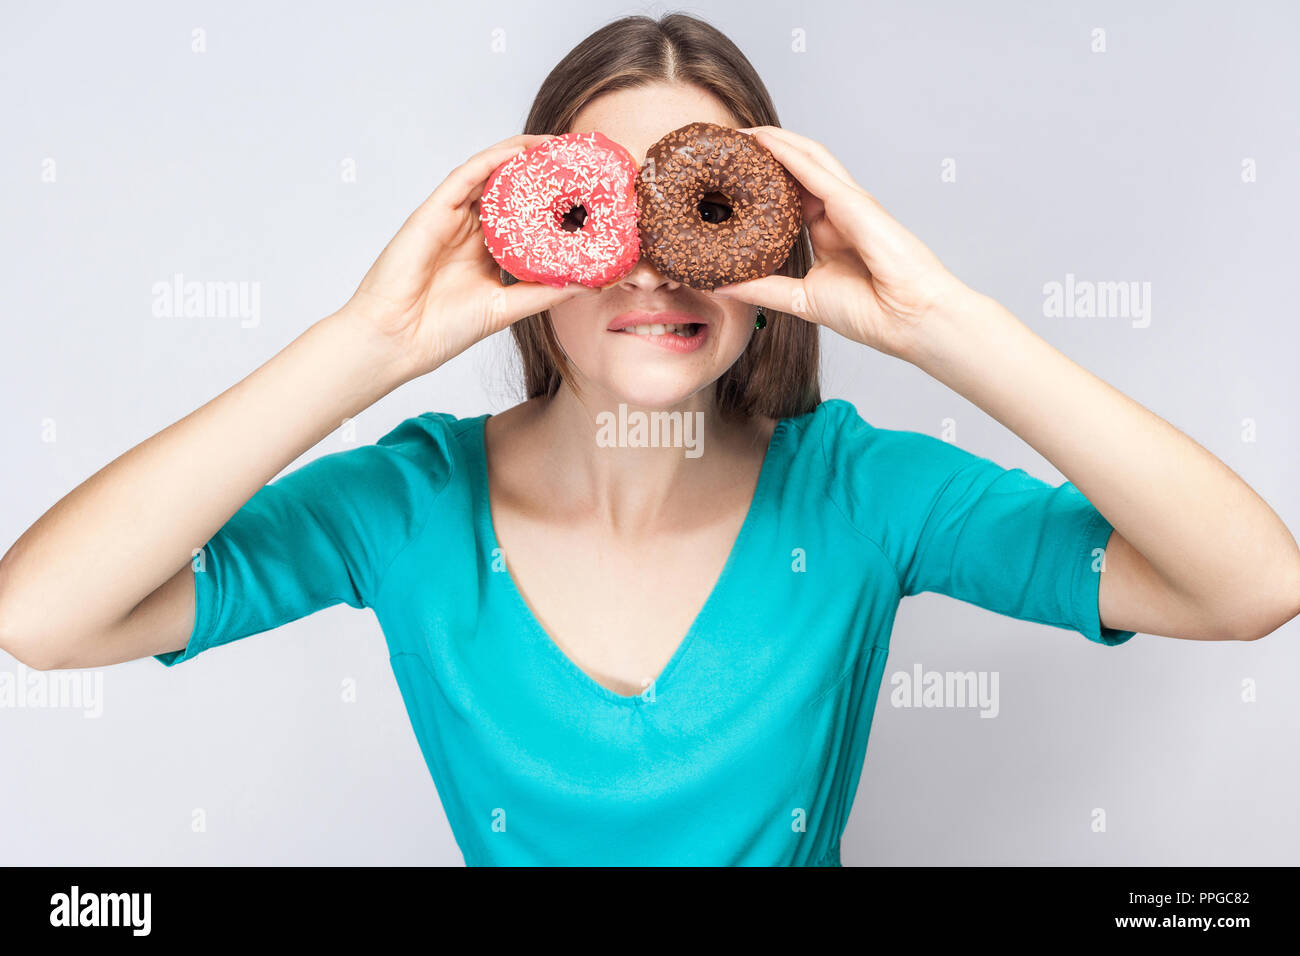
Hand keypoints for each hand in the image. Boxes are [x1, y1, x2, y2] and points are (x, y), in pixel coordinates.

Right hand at [341, 134, 596, 378]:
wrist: (397, 340)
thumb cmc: (441, 330)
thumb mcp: (507, 309)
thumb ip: (544, 293)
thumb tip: (590, 283)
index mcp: (485, 253)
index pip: (524, 218)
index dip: (554, 204)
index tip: (589, 196)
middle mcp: (469, 230)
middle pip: (511, 190)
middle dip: (543, 173)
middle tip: (581, 160)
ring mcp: (451, 218)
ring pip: (491, 174)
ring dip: (524, 156)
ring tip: (560, 145)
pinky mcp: (434, 210)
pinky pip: (469, 174)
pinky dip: (496, 158)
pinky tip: (524, 150)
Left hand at [712, 126, 972, 361]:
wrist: (908, 321)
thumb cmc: (870, 312)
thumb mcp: (800, 300)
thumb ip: (763, 289)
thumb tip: (721, 285)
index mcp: (828, 231)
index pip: (790, 193)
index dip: (761, 180)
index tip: (727, 175)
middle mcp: (839, 211)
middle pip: (798, 167)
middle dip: (764, 151)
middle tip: (728, 145)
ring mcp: (849, 202)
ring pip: (807, 157)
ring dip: (774, 141)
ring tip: (740, 132)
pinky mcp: (855, 202)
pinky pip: (815, 170)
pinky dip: (788, 152)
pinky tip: (764, 141)